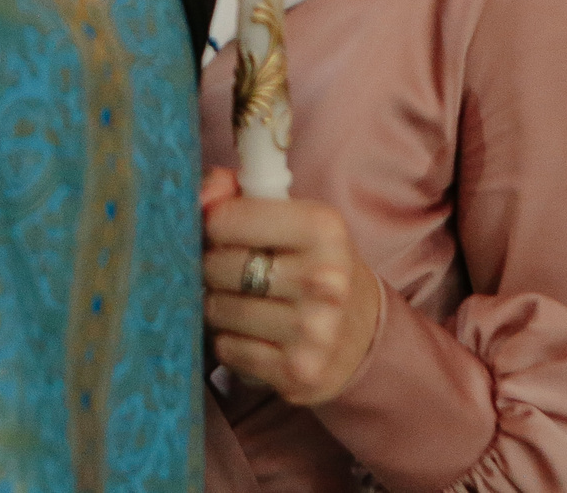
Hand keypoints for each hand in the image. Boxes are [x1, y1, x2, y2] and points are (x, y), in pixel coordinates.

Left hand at [198, 167, 383, 407]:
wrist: (366, 334)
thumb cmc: (316, 265)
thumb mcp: (293, 218)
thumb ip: (239, 195)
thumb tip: (200, 194)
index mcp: (323, 228)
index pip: (225, 219)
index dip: (213, 225)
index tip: (223, 232)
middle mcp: (323, 278)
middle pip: (217, 266)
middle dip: (211, 268)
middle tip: (230, 272)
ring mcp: (313, 330)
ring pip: (218, 310)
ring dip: (217, 306)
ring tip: (241, 302)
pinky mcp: (298, 372)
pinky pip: (227, 349)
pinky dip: (229, 341)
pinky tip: (253, 334)